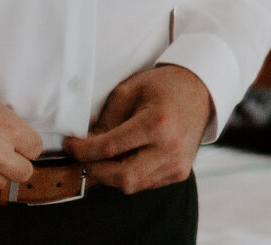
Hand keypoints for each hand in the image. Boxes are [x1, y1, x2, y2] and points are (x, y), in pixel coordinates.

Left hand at [61, 64, 213, 193]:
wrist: (201, 91)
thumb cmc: (163, 86)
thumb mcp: (129, 91)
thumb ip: (105, 120)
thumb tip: (85, 145)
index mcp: (157, 123)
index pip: (109, 147)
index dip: (82, 150)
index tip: (69, 145)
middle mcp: (170, 148)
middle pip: (120, 177)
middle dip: (95, 169)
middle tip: (83, 157)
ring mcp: (177, 164)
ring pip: (131, 185)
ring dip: (111, 174)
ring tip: (105, 156)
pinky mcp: (180, 173)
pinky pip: (145, 184)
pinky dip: (130, 174)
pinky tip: (129, 157)